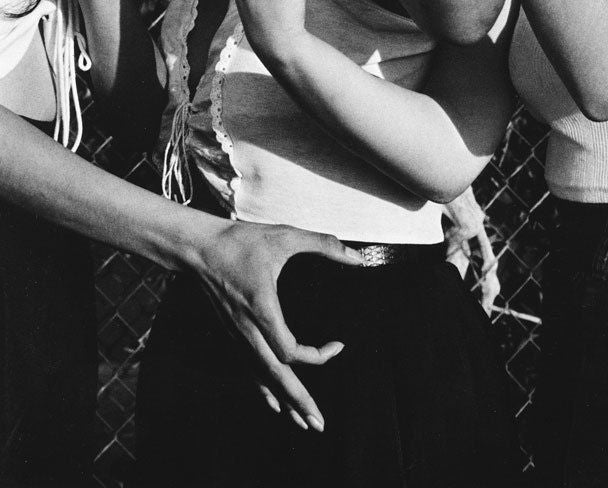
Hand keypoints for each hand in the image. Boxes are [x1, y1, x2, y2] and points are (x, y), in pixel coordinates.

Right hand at [191, 215, 362, 430]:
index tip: (338, 346)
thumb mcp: (285, 236)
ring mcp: (236, 335)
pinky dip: (263, 389)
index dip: (317, 356)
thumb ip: (323, 245)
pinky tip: (273, 403)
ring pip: (261, 378)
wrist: (198, 247)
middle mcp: (247, 329)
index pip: (290, 351)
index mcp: (262, 309)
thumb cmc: (240, 241)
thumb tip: (356, 258)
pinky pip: (248, 370)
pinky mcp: (230, 334)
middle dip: (299, 402)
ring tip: (302, 423)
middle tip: (319, 425)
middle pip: (276, 377)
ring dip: (283, 401)